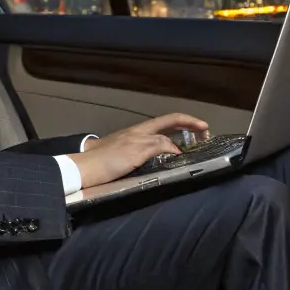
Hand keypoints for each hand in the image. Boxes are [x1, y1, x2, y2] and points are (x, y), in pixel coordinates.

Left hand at [68, 113, 209, 189]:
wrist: (83, 170)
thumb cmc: (107, 160)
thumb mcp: (136, 151)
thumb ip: (157, 146)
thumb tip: (176, 148)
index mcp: (143, 130)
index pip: (172, 119)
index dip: (190, 122)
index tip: (205, 128)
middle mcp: (139, 133)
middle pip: (168, 126)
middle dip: (187, 129)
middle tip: (203, 137)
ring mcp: (133, 143)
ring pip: (161, 138)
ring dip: (177, 140)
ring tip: (189, 148)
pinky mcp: (127, 154)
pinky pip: (152, 149)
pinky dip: (164, 150)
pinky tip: (165, 159)